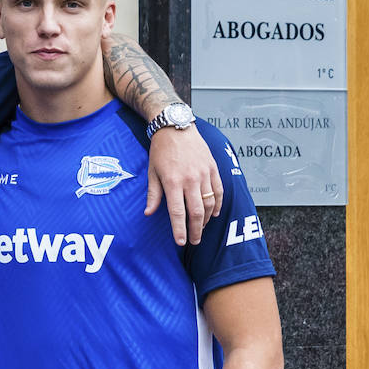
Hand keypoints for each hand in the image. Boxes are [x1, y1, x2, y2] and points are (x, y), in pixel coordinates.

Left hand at [145, 126, 223, 245]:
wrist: (176, 127)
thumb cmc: (161, 150)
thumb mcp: (152, 172)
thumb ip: (153, 194)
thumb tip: (148, 213)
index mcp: (173, 182)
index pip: (178, 212)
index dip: (180, 230)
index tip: (181, 242)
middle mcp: (190, 179)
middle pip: (196, 212)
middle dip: (196, 230)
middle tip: (194, 241)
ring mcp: (204, 174)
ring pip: (210, 203)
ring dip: (206, 219)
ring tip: (201, 228)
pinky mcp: (213, 168)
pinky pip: (219, 190)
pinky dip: (218, 204)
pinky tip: (215, 213)